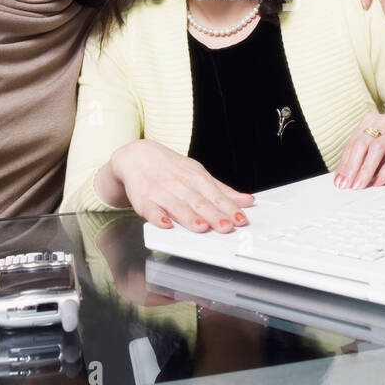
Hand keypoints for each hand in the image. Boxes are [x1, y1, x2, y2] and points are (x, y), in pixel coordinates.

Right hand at [107, 140, 254, 232]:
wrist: (137, 157)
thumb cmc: (171, 168)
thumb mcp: (197, 173)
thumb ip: (221, 190)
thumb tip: (246, 201)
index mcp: (195, 177)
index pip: (214, 194)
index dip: (228, 207)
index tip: (239, 218)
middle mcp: (179, 184)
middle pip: (198, 201)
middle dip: (213, 214)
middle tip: (226, 226)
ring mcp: (161, 192)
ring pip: (177, 206)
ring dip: (189, 217)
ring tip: (202, 227)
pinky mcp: (144, 201)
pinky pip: (151, 210)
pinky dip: (158, 217)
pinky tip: (166, 224)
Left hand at [333, 112, 384, 189]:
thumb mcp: (377, 156)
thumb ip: (361, 160)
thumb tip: (343, 177)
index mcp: (372, 121)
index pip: (352, 143)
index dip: (344, 163)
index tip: (339, 181)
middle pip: (362, 143)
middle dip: (352, 167)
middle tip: (347, 185)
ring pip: (377, 148)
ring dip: (366, 169)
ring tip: (360, 185)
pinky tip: (378, 182)